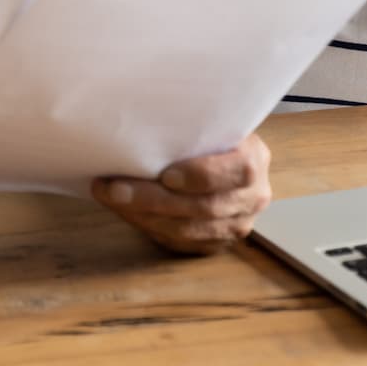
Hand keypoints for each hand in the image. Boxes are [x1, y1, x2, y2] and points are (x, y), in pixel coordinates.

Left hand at [91, 134, 273, 255]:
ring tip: (112, 199)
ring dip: (145, 217)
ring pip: (189, 231)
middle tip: (115, 189)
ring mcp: (237, 224)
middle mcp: (253, 196)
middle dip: (154, 199)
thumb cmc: (206, 133)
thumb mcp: (207, 121)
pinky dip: (149, 229)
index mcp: (254, 159)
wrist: (219, 156)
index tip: (165, 174)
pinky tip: (126, 213)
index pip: (237, 171)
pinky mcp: (217, 243)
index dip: (201, 175)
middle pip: (204, 206)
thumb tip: (140, 124)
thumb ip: (190, 125)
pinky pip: (182, 244)